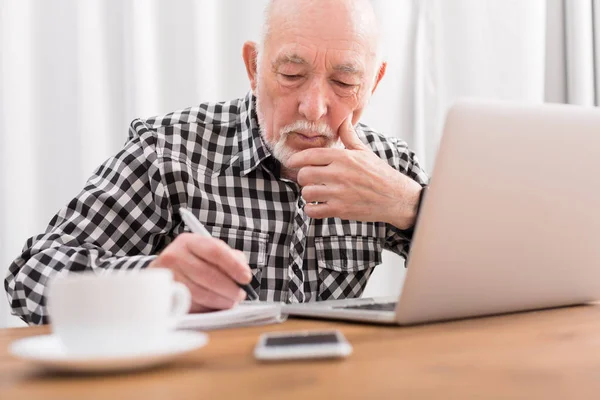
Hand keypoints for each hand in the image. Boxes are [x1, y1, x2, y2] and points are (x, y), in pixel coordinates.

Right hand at [148, 233, 250, 312]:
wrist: (162, 273)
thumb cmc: (193, 263)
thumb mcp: (209, 253)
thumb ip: (231, 258)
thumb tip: (244, 273)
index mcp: (189, 241)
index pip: (215, 251)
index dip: (233, 265)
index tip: (246, 278)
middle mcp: (174, 256)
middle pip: (208, 274)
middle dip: (229, 288)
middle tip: (240, 295)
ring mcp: (167, 276)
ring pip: (199, 292)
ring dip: (220, 301)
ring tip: (230, 302)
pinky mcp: (165, 295)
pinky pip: (190, 304)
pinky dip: (206, 308)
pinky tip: (213, 305)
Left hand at [287, 116, 422, 229]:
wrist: (396, 197)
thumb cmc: (379, 173)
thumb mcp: (364, 152)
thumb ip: (349, 136)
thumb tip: (344, 118)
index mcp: (343, 157)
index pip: (309, 155)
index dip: (296, 160)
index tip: (292, 163)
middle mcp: (339, 174)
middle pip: (304, 174)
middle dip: (303, 177)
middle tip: (309, 179)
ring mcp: (339, 193)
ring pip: (306, 193)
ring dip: (308, 194)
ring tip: (316, 193)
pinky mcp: (340, 210)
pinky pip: (313, 211)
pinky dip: (311, 210)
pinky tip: (318, 206)